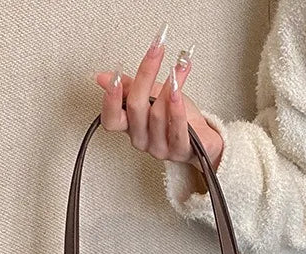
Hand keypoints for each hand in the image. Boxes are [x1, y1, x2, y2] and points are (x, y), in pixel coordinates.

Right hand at [91, 23, 223, 175]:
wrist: (202, 138)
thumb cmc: (174, 116)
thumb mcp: (150, 95)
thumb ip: (128, 87)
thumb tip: (103, 77)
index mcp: (130, 127)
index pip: (111, 120)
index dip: (109, 100)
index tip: (115, 75)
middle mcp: (142, 140)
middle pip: (136, 108)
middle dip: (146, 74)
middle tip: (156, 50)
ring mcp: (160, 148)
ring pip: (157, 114)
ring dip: (169, 85)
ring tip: (179, 66)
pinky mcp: (180, 151)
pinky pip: (177, 130)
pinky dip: (177, 108)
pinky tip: (178, 90)